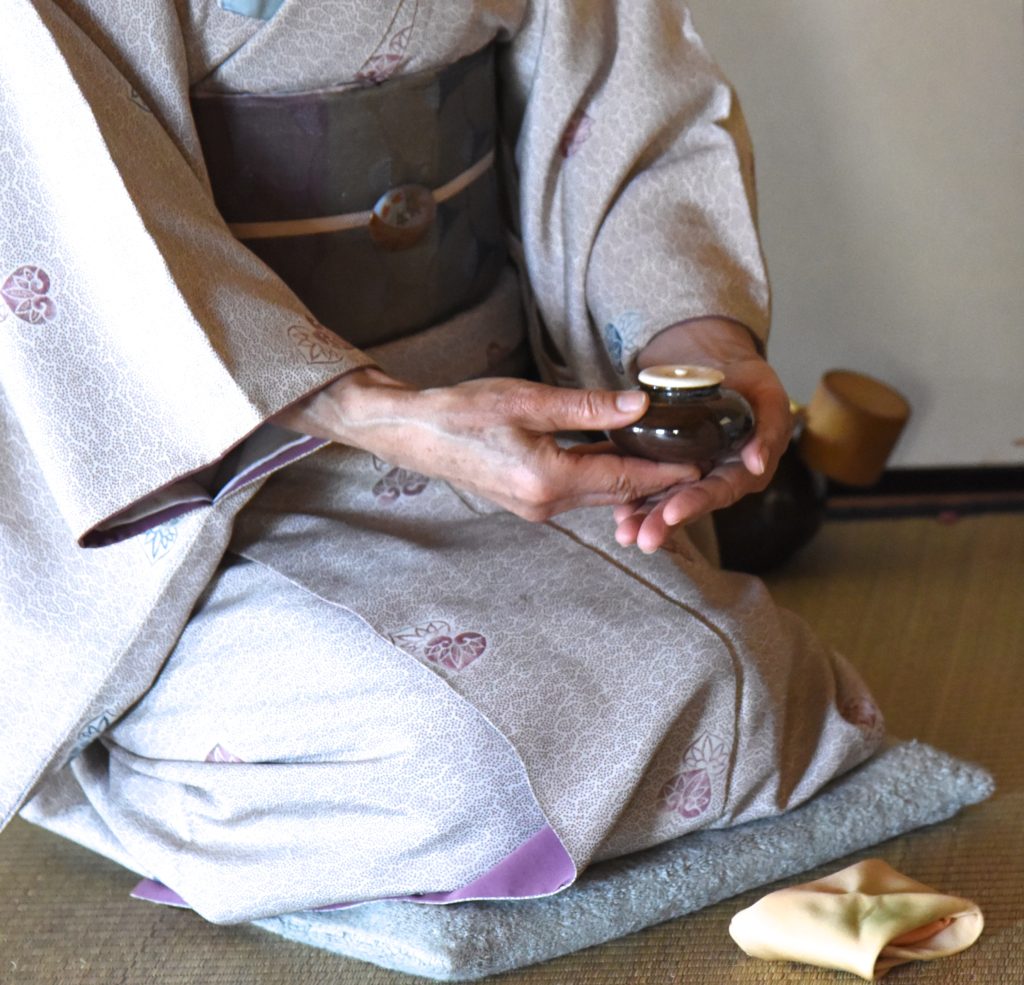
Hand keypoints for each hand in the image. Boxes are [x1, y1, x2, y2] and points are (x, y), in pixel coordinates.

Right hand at [271, 368, 701, 520]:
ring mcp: (536, 509)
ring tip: (669, 460)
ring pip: (600, 496)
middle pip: (618, 494)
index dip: (666, 472)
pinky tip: (618, 460)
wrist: (415, 433)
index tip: (702, 465)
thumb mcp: (528, 401)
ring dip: (633, 482)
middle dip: (658, 482)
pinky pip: (579, 494)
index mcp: (549, 480)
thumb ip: (589, 407)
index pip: (625, 478)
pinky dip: (604, 479)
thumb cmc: (464, 411)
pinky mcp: (528, 502)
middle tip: (698, 463)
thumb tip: (641, 406)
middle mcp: (546, 504)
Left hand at [612, 318, 791, 552]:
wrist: (714, 360)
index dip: (696, 503)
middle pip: (689, 503)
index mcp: (744, 469)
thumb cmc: (747, 380)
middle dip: (665, 522)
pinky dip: (632, 496)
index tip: (673, 513)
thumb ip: (770, 427)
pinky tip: (616, 511)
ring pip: (665, 499)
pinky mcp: (664, 465)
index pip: (720, 491)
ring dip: (645, 518)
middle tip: (643, 537)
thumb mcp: (768, 396)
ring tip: (624, 532)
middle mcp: (716, 478)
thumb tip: (758, 463)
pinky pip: (647, 483)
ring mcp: (688, 474)